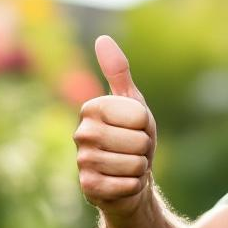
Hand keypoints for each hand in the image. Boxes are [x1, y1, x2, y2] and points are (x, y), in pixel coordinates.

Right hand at [74, 35, 157, 216]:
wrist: (126, 178)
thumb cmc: (131, 137)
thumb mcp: (131, 102)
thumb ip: (118, 72)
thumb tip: (102, 39)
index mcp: (91, 108)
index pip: (139, 116)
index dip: (146, 125)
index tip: (135, 129)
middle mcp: (81, 133)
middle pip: (138, 141)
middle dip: (144, 148)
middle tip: (132, 150)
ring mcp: (83, 162)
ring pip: (135, 164)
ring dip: (140, 168)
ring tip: (128, 166)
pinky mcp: (89, 187)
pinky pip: (128, 185)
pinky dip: (133, 186)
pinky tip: (122, 183)